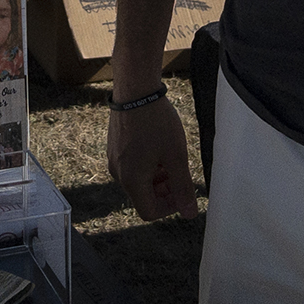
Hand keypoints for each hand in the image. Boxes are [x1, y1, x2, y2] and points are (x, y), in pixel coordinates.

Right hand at [107, 96, 197, 220]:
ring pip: (138, 181)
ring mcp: (114, 159)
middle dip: (164, 192)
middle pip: (143, 197)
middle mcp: (118, 173)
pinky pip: (131, 166)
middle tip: (180, 174)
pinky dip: (147, 166)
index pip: (149, 212)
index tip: (183, 191)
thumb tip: (190, 214)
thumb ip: (183, 188)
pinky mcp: (114, 147)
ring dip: (157, 178)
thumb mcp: (176, 156)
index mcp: (132, 180)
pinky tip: (159, 147)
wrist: (135, 90)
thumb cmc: (156, 122)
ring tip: (171, 158)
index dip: (169, 208)